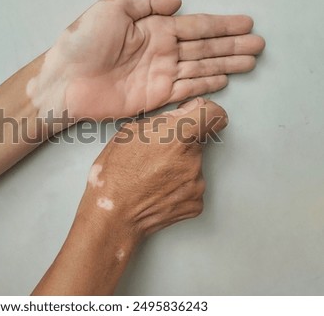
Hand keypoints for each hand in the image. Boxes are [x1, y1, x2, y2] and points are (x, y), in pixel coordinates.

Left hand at [27, 0, 264, 119]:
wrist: (65, 81)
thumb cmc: (83, 42)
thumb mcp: (112, 8)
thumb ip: (146, 2)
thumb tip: (177, 2)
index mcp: (153, 28)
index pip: (196, 25)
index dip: (222, 25)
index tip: (246, 24)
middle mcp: (161, 51)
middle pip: (205, 47)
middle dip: (232, 46)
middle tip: (259, 46)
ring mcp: (159, 75)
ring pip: (201, 66)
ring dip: (226, 64)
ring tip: (250, 61)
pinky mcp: (154, 97)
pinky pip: (186, 88)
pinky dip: (205, 84)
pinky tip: (223, 80)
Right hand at [33, 97, 227, 294]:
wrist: (113, 216)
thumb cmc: (114, 174)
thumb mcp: (130, 133)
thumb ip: (163, 120)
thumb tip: (184, 113)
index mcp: (179, 136)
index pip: (215, 115)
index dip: (207, 112)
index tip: (198, 116)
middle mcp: (194, 159)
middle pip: (200, 140)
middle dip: (183, 142)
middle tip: (157, 153)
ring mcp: (197, 183)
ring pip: (194, 164)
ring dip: (179, 165)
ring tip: (153, 175)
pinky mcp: (196, 203)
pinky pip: (192, 186)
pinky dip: (179, 186)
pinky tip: (158, 190)